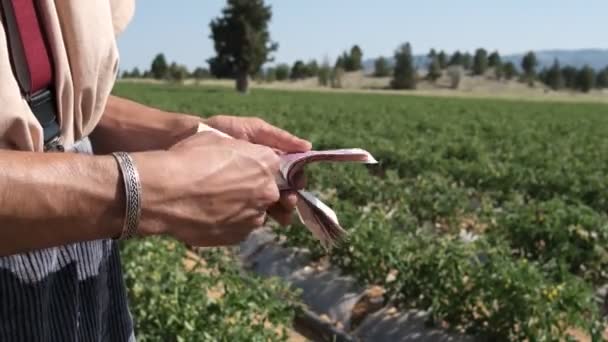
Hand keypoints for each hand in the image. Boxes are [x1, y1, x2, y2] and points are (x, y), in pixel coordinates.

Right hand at [134, 132, 279, 245]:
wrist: (165, 193)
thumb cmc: (188, 159)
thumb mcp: (218, 140)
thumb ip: (242, 150)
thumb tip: (245, 158)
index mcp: (265, 163)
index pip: (276, 166)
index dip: (259, 168)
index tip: (246, 169)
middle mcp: (266, 191)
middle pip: (269, 192)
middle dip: (253, 191)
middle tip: (226, 188)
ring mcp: (254, 217)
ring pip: (254, 213)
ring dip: (240, 208)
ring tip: (211, 202)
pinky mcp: (238, 236)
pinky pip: (238, 228)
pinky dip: (227, 222)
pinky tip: (206, 214)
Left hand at [205, 115, 311, 225]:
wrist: (177, 143)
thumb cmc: (215, 131)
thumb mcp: (249, 129)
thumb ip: (278, 137)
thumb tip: (307, 146)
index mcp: (262, 160)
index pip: (288, 174)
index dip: (296, 180)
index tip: (298, 184)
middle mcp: (254, 178)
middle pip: (280, 193)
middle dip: (289, 198)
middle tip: (289, 202)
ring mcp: (241, 193)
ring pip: (267, 207)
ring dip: (278, 211)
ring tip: (281, 215)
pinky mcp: (227, 206)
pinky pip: (247, 214)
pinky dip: (256, 217)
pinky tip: (259, 217)